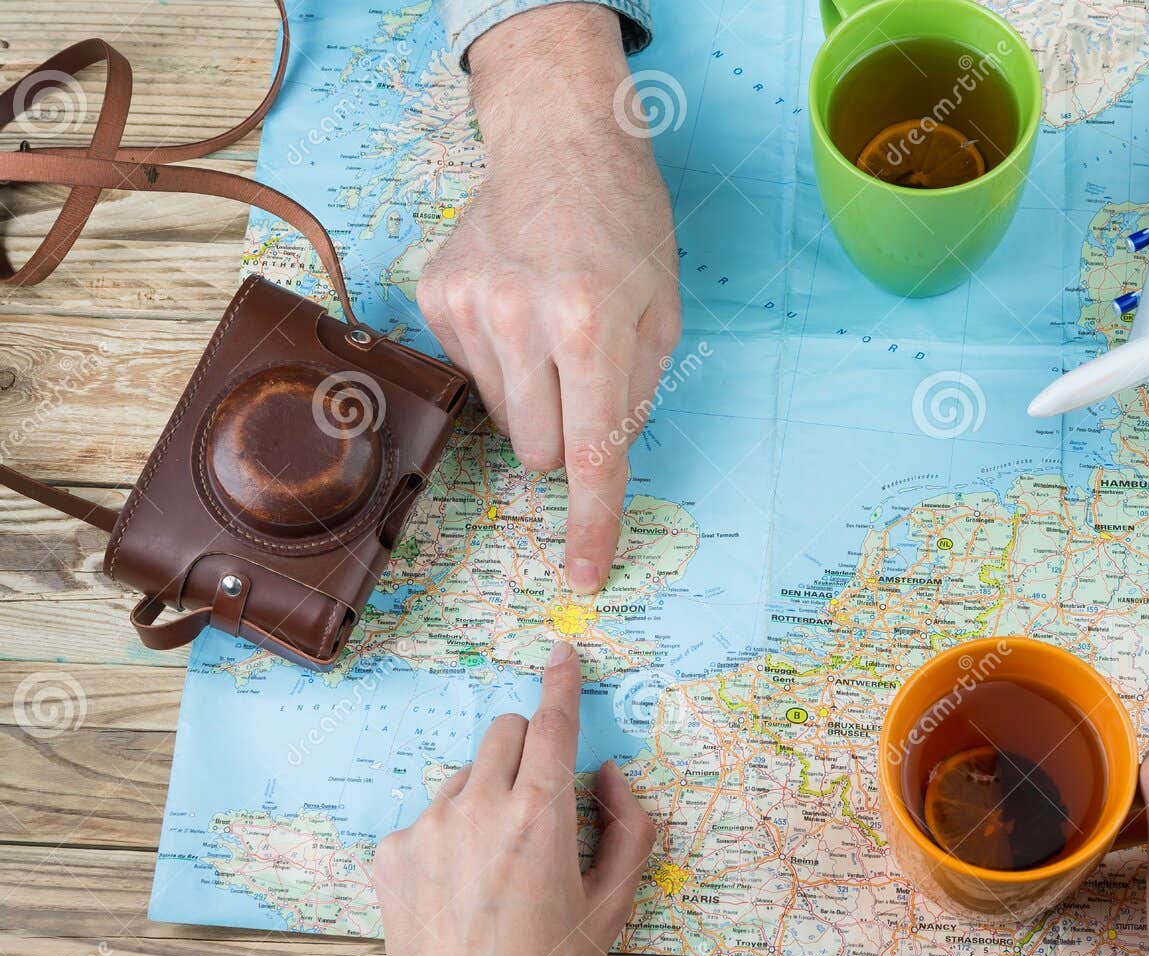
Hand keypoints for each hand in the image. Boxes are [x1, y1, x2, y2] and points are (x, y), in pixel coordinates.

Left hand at [372, 642, 655, 955]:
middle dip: (529, 747)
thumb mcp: (610, 911)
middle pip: (505, 731)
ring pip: (468, 772)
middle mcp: (479, 809)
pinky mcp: (392, 850)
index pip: (552, 723)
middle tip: (543, 800)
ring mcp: (428, 827)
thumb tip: (608, 778)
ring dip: (490, 793)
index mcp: (540, 818)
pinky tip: (461, 885)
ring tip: (499, 863)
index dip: (560, 682)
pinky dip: (453, 832)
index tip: (562, 653)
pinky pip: (432, 814)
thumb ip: (630, 832)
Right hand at [419, 4, 680, 594]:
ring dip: (531, 395)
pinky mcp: (433, 298)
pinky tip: (515, 306)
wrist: (558, 138)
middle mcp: (520, 319)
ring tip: (549, 325)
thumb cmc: (627, 223)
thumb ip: (639, 395)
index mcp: (592, 324)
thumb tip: (599, 458)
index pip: (589, 454)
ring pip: (501, 419)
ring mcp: (467, 308)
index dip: (590, 524)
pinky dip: (499, 360)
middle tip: (584, 375)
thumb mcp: (665, 310)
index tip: (584, 575)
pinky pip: (470, 375)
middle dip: (563, 437)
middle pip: (535, 451)